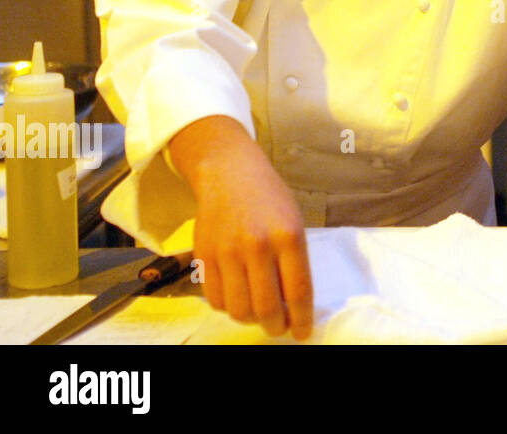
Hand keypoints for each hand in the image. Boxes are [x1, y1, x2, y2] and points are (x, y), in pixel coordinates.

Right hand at [169, 115, 313, 339]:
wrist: (230, 173)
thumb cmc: (270, 199)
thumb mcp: (294, 223)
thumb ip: (294, 262)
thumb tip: (294, 306)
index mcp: (289, 235)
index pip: (298, 291)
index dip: (301, 320)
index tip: (302, 333)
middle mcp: (258, 245)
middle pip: (266, 308)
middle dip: (276, 326)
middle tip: (280, 327)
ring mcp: (227, 251)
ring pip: (238, 309)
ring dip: (251, 319)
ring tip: (258, 312)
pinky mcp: (204, 255)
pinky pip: (215, 299)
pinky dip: (228, 306)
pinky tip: (237, 296)